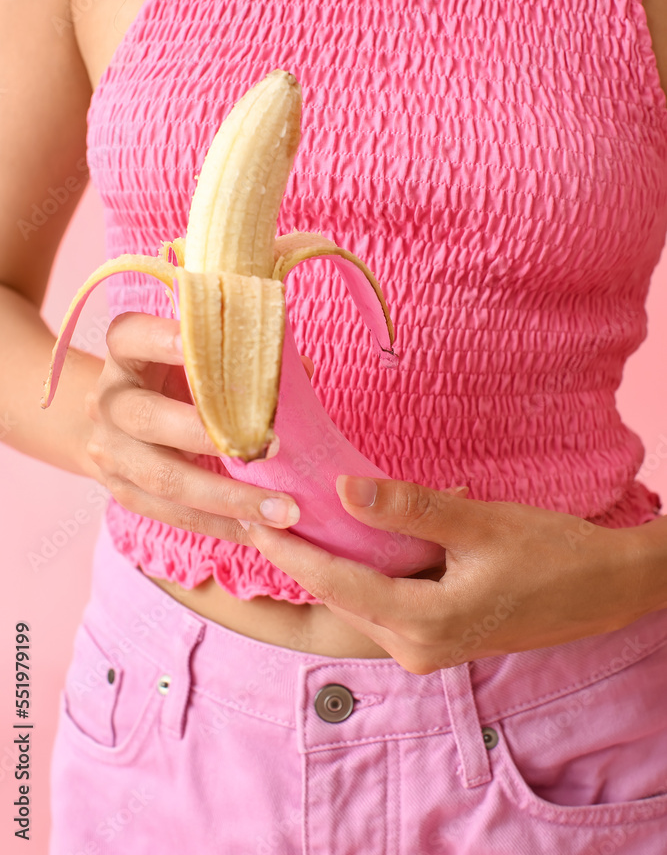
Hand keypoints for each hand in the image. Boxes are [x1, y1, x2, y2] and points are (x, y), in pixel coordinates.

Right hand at [84, 312, 312, 542]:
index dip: (161, 338)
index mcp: (124, 353)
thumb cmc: (178, 378)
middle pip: (149, 418)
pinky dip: (222, 526)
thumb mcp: (196, 358)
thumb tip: (302, 370)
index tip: (198, 343)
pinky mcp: (123, 492)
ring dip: (228, 499)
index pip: (130, 336)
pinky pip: (174, 515)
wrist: (120, 423)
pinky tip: (261, 532)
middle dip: (211, 435)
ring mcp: (110, 451)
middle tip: (272, 446)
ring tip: (282, 511)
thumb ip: (243, 358)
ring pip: (164, 478)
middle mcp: (108, 401)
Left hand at [242, 476, 649, 672]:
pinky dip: (365, 571)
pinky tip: (355, 537)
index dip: (291, 553)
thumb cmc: (553, 554)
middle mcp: (417, 648)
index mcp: (425, 626)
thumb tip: (345, 489)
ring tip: (298, 517)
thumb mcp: (480, 523)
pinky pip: (385, 603)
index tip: (252, 520)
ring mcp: (428, 648)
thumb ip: (410, 509)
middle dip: (302, 557)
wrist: (606, 589)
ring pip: (361, 600)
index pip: (337, 586)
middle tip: (264, 510)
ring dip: (332, 562)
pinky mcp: (439, 638)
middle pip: (342, 597)